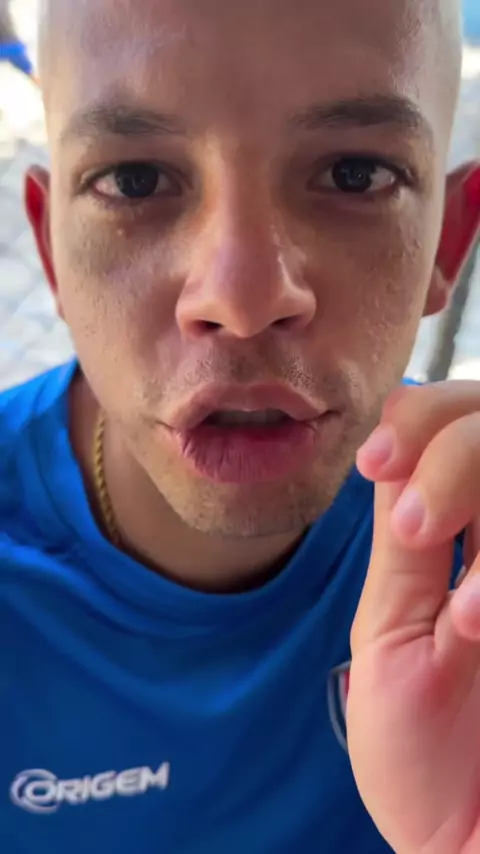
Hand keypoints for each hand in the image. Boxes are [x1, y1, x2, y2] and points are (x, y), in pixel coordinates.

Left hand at [350, 381, 479, 853]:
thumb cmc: (425, 754)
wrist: (465, 845)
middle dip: (457, 453)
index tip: (376, 462)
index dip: (422, 417)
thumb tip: (396, 448)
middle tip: (413, 533)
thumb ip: (405, 547)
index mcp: (459, 538)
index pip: (454, 420)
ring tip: (466, 611)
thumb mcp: (394, 635)